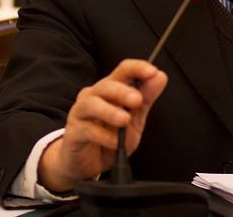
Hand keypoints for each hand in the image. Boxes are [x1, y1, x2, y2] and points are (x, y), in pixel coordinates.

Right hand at [38, 59, 167, 192]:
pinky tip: (115, 142)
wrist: (88, 163)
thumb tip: (159, 77)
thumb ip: (146, 98)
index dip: (138, 68)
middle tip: (137, 101)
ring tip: (125, 120)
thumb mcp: (135, 119)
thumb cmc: (110, 136)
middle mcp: (93, 96)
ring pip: (91, 104)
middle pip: (106, 85)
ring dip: (110, 111)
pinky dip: (103, 136)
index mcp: (111, 89)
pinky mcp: (72, 133)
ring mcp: (80, 113)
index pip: (123, 70)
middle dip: (123, 91)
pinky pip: (86, 130)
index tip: (152, 72)